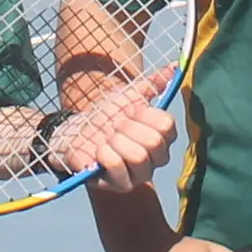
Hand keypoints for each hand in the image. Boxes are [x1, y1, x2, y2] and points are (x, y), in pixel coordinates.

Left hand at [48, 78, 179, 194]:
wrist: (77, 131)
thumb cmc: (107, 115)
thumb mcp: (129, 96)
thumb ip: (153, 84)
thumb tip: (174, 66)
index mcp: (163, 138)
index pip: (167, 125)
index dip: (144, 114)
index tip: (130, 111)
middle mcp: (155, 160)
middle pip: (153, 142)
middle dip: (128, 127)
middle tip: (116, 125)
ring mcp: (138, 175)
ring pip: (138, 156)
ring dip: (116, 141)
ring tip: (107, 139)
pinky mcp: (119, 185)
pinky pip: (117, 168)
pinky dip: (104, 153)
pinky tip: (99, 150)